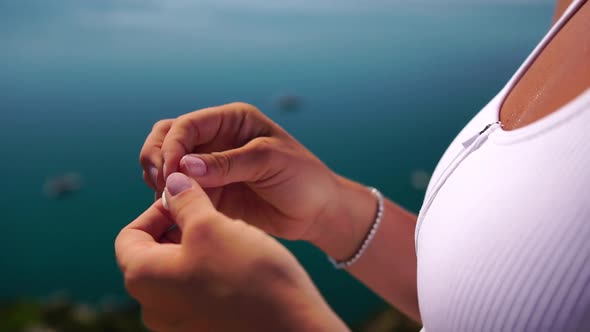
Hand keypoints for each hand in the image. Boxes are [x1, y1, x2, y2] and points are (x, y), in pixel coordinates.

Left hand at [115, 172, 346, 331]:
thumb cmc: (247, 275)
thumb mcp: (211, 225)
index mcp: (143, 278)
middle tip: (208, 210)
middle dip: (178, 226)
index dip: (156, 210)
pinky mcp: (203, 327)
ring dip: (196, 246)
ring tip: (227, 232)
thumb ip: (185, 201)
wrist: (290, 324)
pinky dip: (209, 268)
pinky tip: (238, 259)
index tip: (185, 199)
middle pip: (153, 253)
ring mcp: (179, 322)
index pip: (129, 235)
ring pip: (177, 270)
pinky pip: (196, 290)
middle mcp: (154, 306)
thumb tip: (172, 184)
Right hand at [139, 102, 341, 241]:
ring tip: (166, 198)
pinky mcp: (209, 193)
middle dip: (156, 157)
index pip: (186, 125)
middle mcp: (216, 140)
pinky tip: (175, 212)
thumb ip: (227, 164)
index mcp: (232, 121)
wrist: (317, 212)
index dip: (172, 146)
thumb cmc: (303, 178)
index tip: (172, 173)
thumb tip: (183, 167)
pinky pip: (178, 192)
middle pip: (166, 138)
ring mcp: (209, 167)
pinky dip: (168, 199)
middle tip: (161, 183)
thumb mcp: (269, 162)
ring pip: (166, 164)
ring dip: (158, 178)